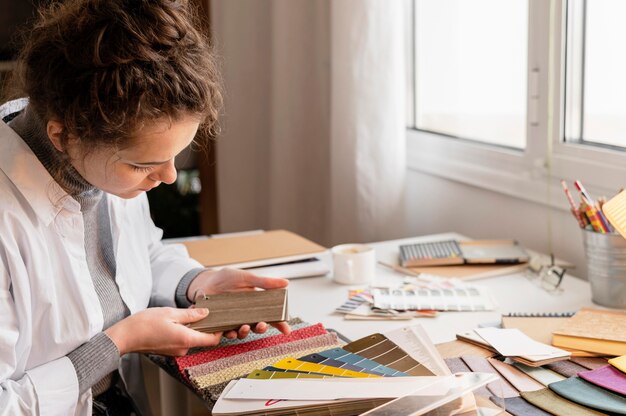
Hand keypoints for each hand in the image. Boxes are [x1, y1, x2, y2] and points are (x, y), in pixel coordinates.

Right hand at [104, 307, 220, 355]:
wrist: (125, 336)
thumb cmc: (144, 324)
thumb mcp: (170, 313)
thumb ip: (190, 314)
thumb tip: (205, 313)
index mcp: (186, 339)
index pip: (212, 340)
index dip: (219, 330)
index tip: (221, 320)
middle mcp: (183, 349)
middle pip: (203, 339)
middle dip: (205, 325)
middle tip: (202, 310)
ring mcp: (176, 351)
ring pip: (192, 338)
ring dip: (193, 327)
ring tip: (187, 313)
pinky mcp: (170, 350)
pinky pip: (183, 340)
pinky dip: (184, 331)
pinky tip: (177, 320)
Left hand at [187, 268, 290, 337]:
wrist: (206, 281)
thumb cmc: (227, 278)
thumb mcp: (247, 278)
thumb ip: (264, 282)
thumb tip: (285, 283)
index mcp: (256, 304)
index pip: (271, 316)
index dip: (280, 324)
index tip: (287, 330)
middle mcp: (246, 315)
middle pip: (258, 326)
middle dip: (261, 328)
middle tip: (262, 325)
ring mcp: (234, 320)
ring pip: (243, 332)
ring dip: (245, 332)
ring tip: (244, 326)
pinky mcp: (221, 324)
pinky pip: (227, 333)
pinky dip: (230, 334)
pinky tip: (230, 331)